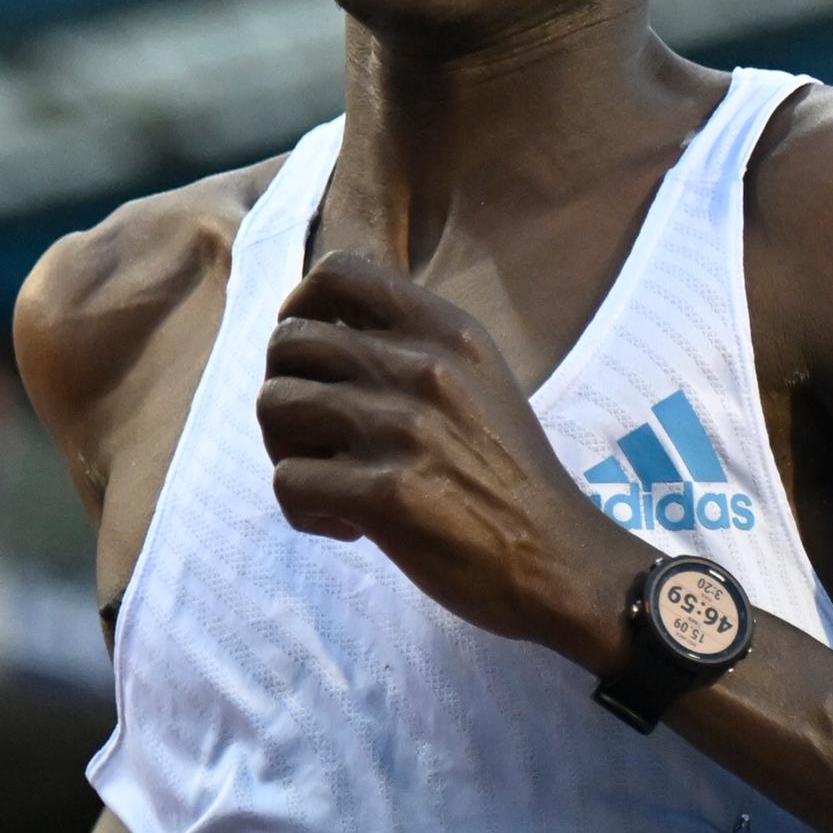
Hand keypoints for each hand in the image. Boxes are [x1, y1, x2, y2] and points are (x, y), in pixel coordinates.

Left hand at [258, 252, 647, 660]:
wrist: (559, 560)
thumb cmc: (513, 479)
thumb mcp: (480, 383)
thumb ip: (416, 350)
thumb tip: (329, 336)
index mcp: (445, 331)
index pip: (336, 271)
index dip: (300, 310)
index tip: (311, 360)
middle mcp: (421, 366)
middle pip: (288, 341)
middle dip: (284, 391)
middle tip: (315, 439)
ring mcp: (401, 428)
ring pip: (273, 404)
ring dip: (284, 450)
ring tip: (329, 482)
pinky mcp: (384, 494)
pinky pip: (288, 481)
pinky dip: (302, 512)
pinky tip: (346, 527)